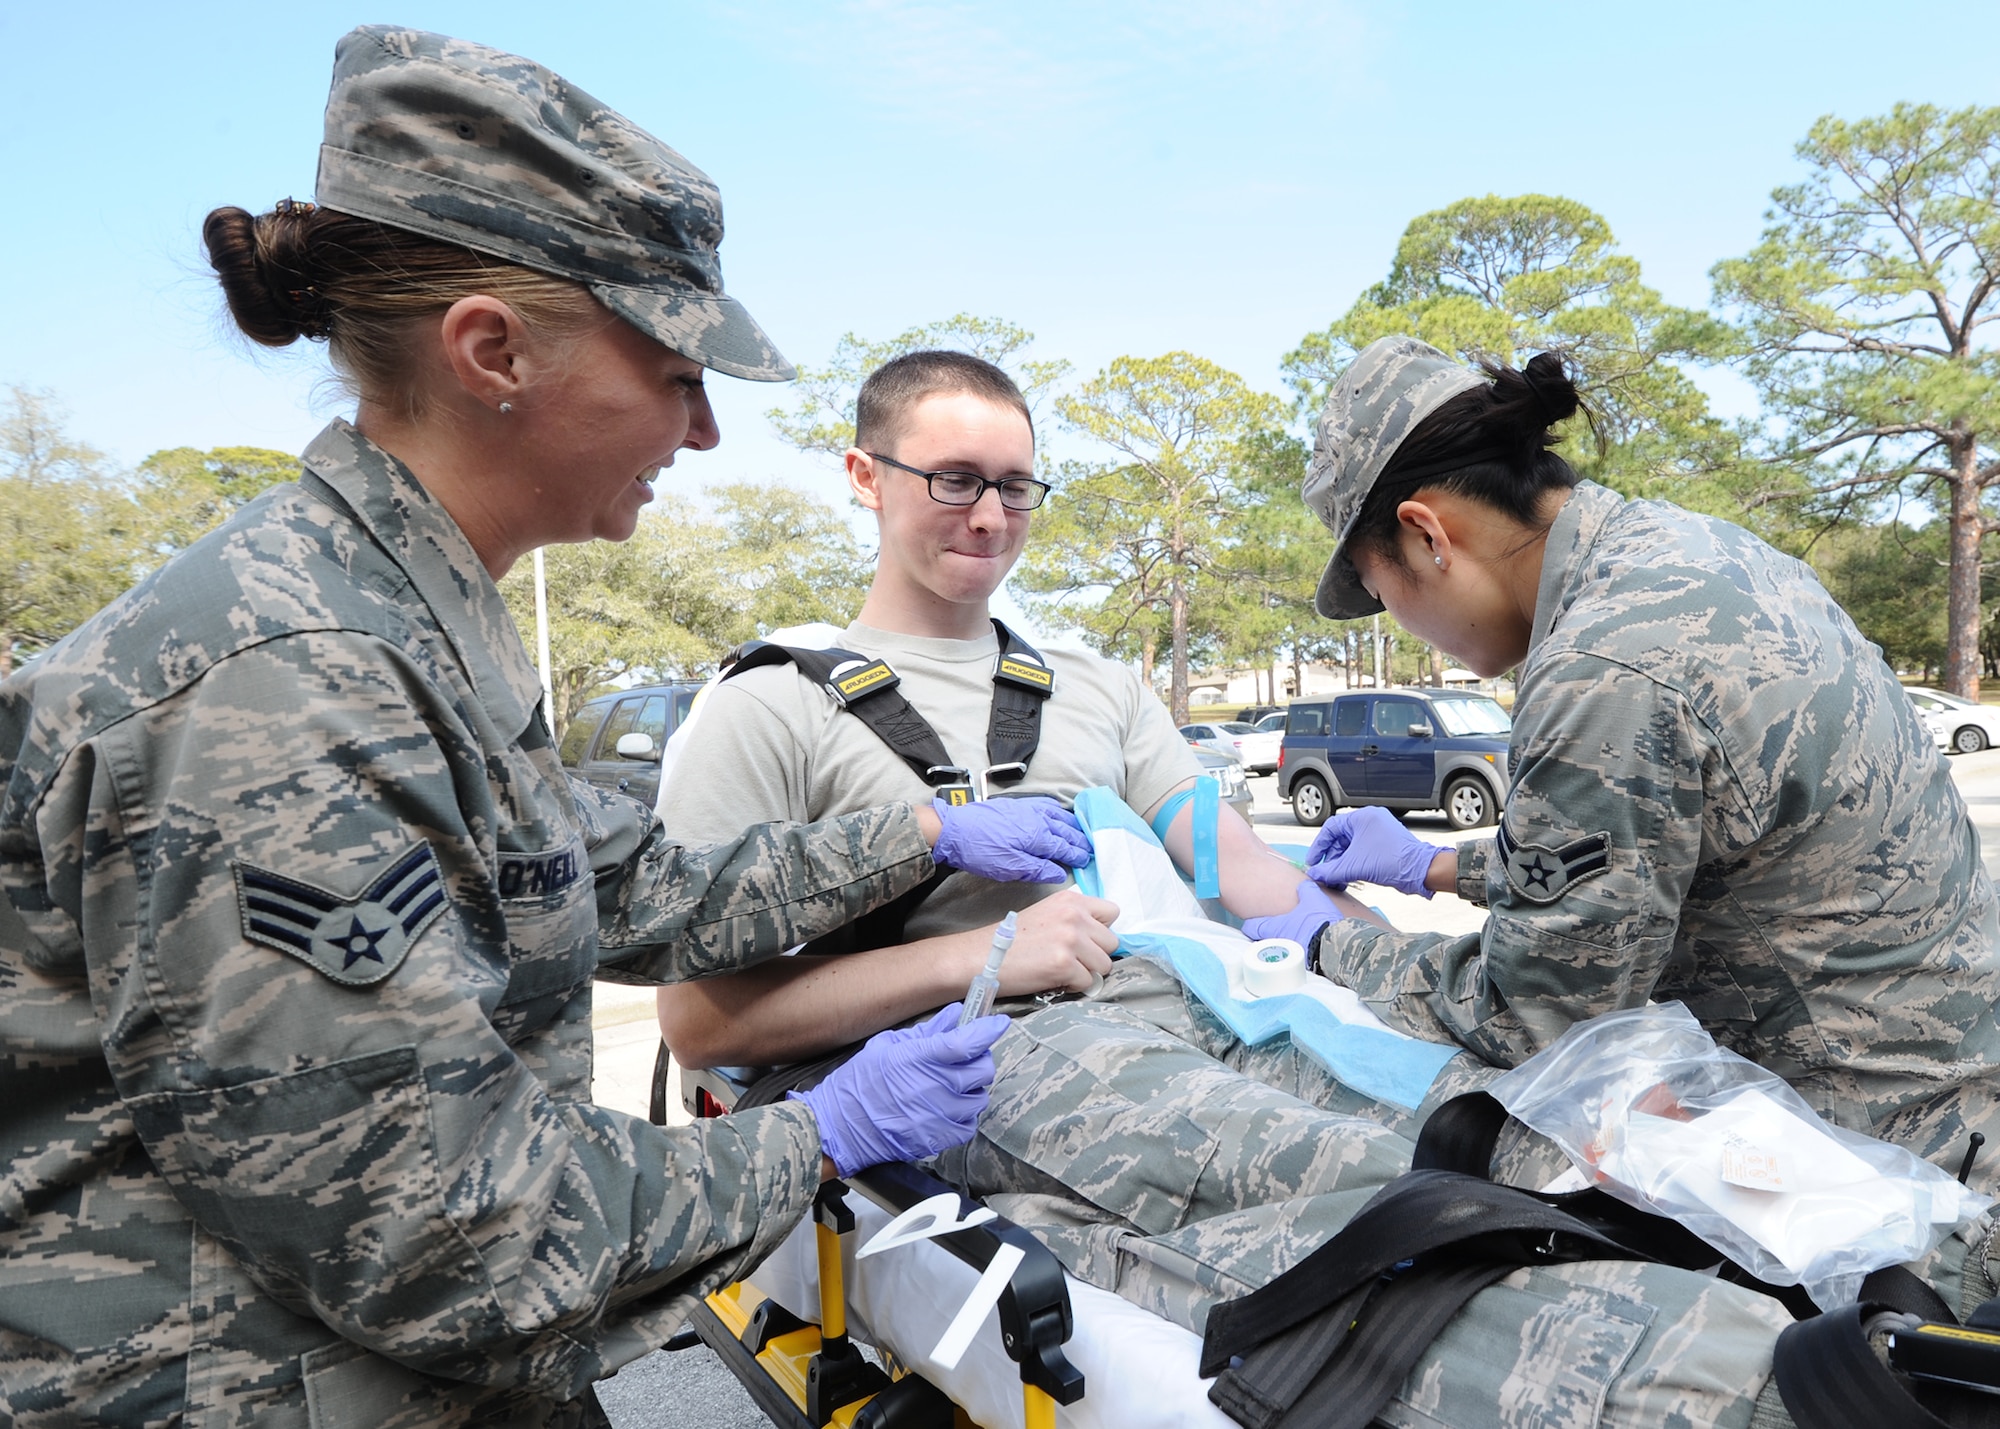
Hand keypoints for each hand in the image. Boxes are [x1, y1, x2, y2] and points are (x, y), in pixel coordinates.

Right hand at [794, 1004, 1009, 1175]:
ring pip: (979, 1098)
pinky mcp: (937, 1139)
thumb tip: (955, 1015)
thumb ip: (926, 1031)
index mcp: (919, 1059)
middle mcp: (933, 1087)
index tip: (997, 1024)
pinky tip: (947, 1108)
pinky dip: (964, 1116)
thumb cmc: (859, 1084)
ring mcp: (938, 1116)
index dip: (988, 1030)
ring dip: (972, 1089)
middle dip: (979, 1059)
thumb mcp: (887, 1046)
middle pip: (982, 1070)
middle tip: (966, 1057)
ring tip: (953, 1086)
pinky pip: (969, 1125)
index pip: (967, 1042)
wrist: (840, 1127)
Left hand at [932, 796, 1090, 884]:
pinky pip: (1044, 804)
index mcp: (1037, 836)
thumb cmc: (980, 852)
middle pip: (1064, 830)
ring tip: (1080, 830)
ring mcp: (1026, 808)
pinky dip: (1056, 809)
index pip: (1064, 847)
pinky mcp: (1016, 804)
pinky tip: (1057, 811)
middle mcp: (1037, 819)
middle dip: (1079, 840)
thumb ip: (1037, 869)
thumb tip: (1059, 873)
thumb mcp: (1009, 868)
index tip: (1086, 860)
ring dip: (1071, 824)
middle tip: (1090, 847)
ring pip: (1057, 815)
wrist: (954, 829)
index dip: (1076, 855)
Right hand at [992, 891, 1119, 995]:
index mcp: (1070, 900)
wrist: (980, 957)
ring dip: (1087, 972)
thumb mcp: (1045, 914)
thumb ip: (1074, 919)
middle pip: (1112, 942)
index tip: (1086, 940)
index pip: (1112, 912)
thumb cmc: (1009, 939)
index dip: (1101, 930)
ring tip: (1061, 970)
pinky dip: (1073, 986)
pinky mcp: (1064, 965)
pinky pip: (1088, 982)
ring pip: (1104, 965)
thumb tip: (1100, 939)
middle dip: (1095, 955)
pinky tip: (1053, 979)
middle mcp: (1074, 916)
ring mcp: (1071, 940)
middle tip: (1071, 959)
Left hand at [1240, 878, 1342, 951]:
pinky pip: (1294, 957)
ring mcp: (1288, 956)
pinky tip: (1308, 946)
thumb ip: (1305, 890)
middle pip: (1263, 940)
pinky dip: (1298, 952)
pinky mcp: (1302, 965)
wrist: (1337, 945)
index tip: (1252, 922)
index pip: (1250, 928)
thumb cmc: (1320, 922)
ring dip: (1283, 944)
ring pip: (1279, 949)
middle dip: (1267, 935)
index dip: (1250, 924)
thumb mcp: (1313, 898)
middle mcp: (1277, 944)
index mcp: (1274, 928)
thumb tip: (1303, 886)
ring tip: (1294, 937)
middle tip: (1275, 928)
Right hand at [1306, 806, 1441, 898]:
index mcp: (1363, 817)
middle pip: (1340, 838)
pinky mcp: (1384, 844)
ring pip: (1351, 847)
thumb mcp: (1354, 867)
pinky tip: (1347, 878)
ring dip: (1341, 864)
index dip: (1318, 846)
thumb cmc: (1392, 862)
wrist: (1422, 870)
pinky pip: (1362, 851)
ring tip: (1336, 880)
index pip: (1330, 828)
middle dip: (1330, 858)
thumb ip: (1330, 871)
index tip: (1313, 862)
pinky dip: (1353, 864)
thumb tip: (1313, 876)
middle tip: (1324, 874)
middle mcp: (1370, 821)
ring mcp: (1378, 832)